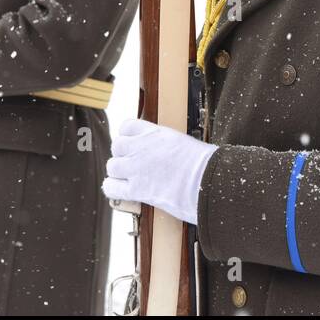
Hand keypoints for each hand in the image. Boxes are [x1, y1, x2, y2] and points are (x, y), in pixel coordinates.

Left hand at [102, 119, 216, 225]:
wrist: (209, 181)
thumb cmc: (205, 165)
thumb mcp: (184, 144)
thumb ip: (168, 146)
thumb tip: (169, 155)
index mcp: (155, 133)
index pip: (127, 126)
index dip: (127, 137)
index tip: (133, 145)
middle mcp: (142, 147)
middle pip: (117, 146)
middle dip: (123, 156)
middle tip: (133, 166)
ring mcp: (137, 167)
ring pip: (112, 166)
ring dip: (118, 174)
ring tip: (129, 180)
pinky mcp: (137, 189)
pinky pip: (111, 187)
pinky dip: (114, 190)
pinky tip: (122, 192)